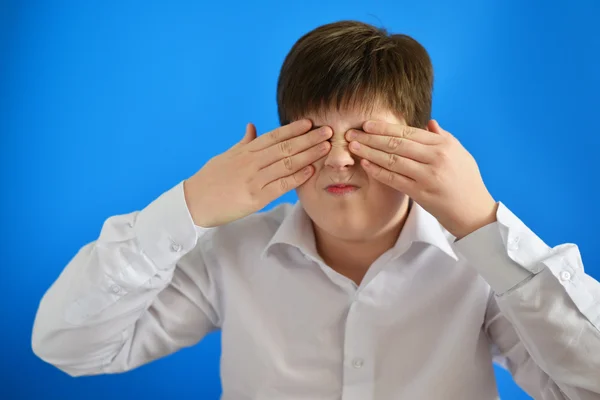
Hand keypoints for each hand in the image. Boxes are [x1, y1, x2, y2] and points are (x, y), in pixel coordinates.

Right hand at [185, 120, 332, 226]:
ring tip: (326, 148)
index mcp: (245, 151)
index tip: (310, 122)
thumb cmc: (210, 179)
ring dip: (308, 154)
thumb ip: (243, 142)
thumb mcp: (226, 156)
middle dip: (308, 139)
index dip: (293, 128)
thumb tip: (252, 126)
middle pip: (285, 147)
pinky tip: (311, 170)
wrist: (194, 202)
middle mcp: (251, 162)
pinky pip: (280, 185)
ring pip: (286, 164)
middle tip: (328, 131)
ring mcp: (253, 179)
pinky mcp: (255, 197)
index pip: (273, 136)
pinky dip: (297, 177)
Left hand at [346, 119, 496, 238]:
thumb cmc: (467, 181)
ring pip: (393, 160)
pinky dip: (378, 171)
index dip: (386, 127)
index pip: (409, 132)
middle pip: (397, 144)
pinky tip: (365, 164)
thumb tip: (429, 123)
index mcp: (444, 145)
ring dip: (370, 152)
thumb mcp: (460, 154)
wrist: (474, 212)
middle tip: (352, 132)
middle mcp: (435, 158)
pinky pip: (394, 180)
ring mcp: (427, 176)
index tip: (368, 123)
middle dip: (372, 137)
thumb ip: (443, 137)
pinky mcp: (421, 194)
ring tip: (354, 146)